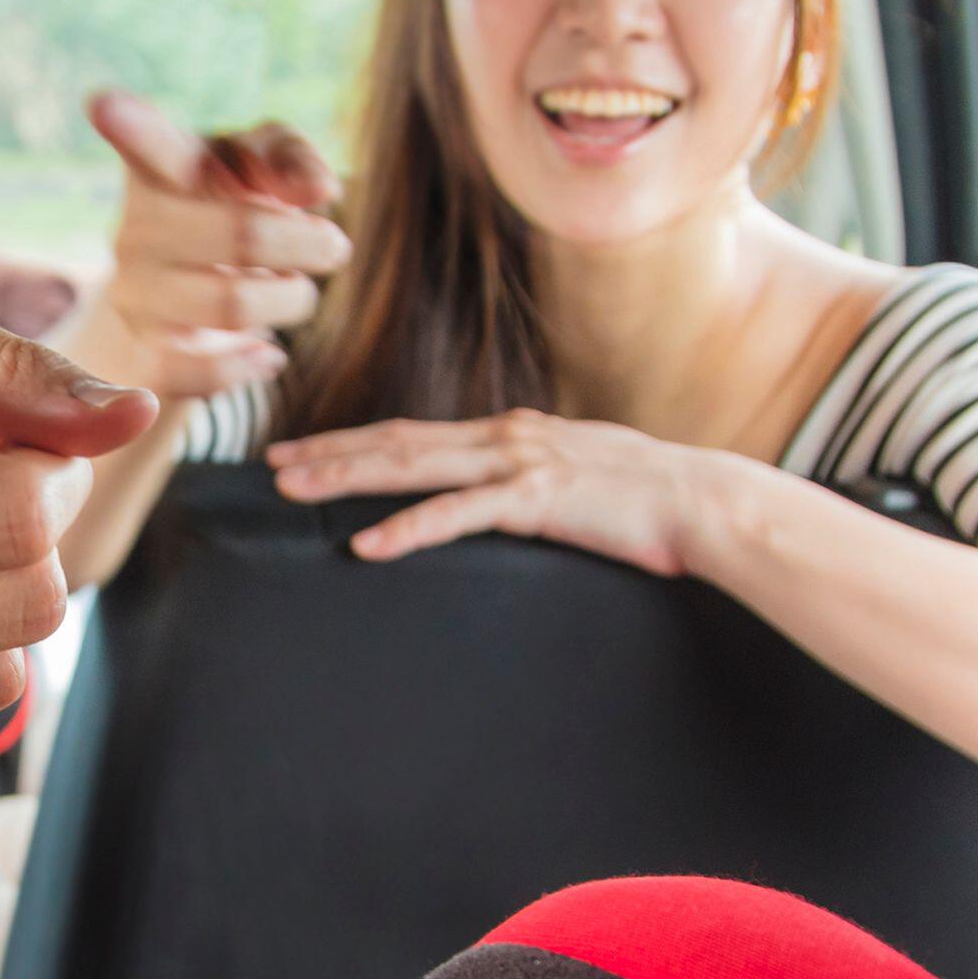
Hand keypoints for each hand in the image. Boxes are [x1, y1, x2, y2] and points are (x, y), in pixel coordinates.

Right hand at [78, 90, 346, 400]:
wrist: (182, 292)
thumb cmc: (230, 206)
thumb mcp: (261, 164)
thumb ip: (291, 157)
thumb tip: (319, 189)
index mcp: (162, 167)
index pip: (147, 143)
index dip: (127, 123)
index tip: (103, 102)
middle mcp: (136, 228)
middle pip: (243, 236)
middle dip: (306, 244)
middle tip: (332, 245)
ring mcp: (134, 294)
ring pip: (233, 305)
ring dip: (290, 299)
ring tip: (295, 290)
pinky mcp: (143, 355)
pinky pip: (202, 374)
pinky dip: (248, 366)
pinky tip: (268, 356)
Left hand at [269, 409, 729, 576]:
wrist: (703, 502)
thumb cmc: (647, 500)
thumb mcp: (576, 480)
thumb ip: (531, 484)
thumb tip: (501, 498)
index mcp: (511, 433)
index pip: (417, 434)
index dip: (355, 441)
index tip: (305, 451)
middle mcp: (506, 437)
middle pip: (399, 442)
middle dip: (331, 451)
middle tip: (274, 465)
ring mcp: (520, 463)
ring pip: (415, 467)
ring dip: (350, 478)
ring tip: (298, 492)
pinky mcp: (538, 499)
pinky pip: (460, 516)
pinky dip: (410, 528)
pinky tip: (369, 545)